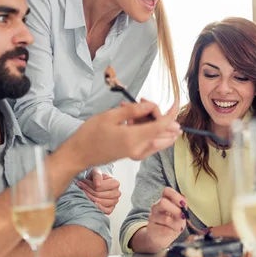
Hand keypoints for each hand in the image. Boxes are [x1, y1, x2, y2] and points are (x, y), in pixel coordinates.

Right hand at [64, 100, 180, 169]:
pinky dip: (147, 129)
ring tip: (131, 110)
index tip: (176, 101)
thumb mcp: (110, 116)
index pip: (162, 125)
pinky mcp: (135, 155)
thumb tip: (151, 106)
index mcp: (134, 138)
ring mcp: (138, 154)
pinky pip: (151, 141)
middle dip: (160, 115)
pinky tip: (132, 119)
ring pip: (159, 137)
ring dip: (152, 121)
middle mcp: (140, 149)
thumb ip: (133, 111)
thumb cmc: (90, 134)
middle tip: (142, 103)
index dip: (172, 113)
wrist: (79, 154)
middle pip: (165, 132)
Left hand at [76, 169, 120, 214]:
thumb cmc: (97, 178)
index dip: (89, 185)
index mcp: (115, 183)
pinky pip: (106, 211)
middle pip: (99, 195)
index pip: (100, 187)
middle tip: (81, 187)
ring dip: (90, 198)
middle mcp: (117, 193)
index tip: (82, 182)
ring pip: (101, 202)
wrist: (97, 183)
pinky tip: (93, 204)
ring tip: (83, 193)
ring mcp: (115, 201)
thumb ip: (97, 176)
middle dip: (88, 191)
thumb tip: (98, 185)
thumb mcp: (96, 172)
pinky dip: (99, 208)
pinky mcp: (111, 208)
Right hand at [147, 188, 186, 250]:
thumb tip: (184, 201)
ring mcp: (152, 217)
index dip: (175, 196)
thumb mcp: (181, 215)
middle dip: (175, 210)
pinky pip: (164, 229)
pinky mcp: (151, 228)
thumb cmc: (173, 224)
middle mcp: (156, 206)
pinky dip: (172, 231)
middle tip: (182, 217)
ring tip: (178, 227)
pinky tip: (172, 232)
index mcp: (164, 200)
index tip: (183, 204)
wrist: (161, 238)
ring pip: (166, 219)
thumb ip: (183, 207)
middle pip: (162, 202)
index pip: (167, 191)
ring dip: (176, 224)